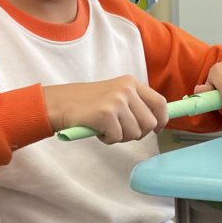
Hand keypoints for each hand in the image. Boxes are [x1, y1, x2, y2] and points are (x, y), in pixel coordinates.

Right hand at [43, 76, 168, 144]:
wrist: (59, 103)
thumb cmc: (87, 103)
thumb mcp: (115, 94)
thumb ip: (134, 104)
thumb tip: (156, 122)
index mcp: (131, 83)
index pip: (160, 102)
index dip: (162, 119)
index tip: (157, 129)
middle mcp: (126, 89)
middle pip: (150, 122)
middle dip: (138, 133)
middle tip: (121, 131)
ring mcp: (117, 100)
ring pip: (135, 133)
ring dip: (121, 136)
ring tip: (106, 128)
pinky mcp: (106, 113)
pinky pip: (118, 137)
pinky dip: (108, 139)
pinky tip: (97, 130)